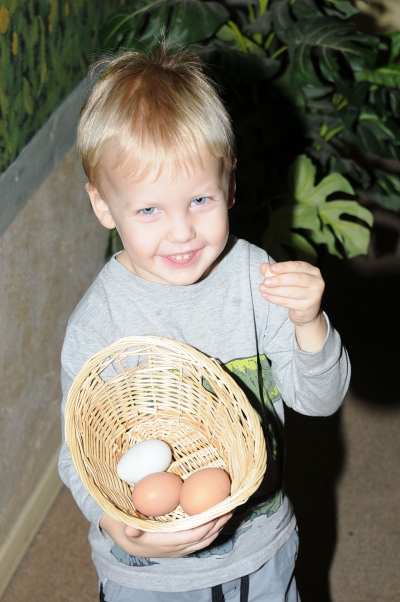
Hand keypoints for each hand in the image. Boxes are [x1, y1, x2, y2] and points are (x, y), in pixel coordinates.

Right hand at [99, 512, 231, 557]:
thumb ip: (130, 529)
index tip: (217, 511)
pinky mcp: (179, 545)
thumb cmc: (126, 527)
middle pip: (203, 539)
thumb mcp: (125, 526)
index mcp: (165, 542)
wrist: (124, 540)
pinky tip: (215, 520)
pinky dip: (210, 531)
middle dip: (217, 525)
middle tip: (229, 509)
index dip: (207, 525)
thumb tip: (130, 531)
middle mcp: (175, 548)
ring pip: (203, 541)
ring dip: (217, 528)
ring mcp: (179, 548)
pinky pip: (199, 540)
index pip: (193, 535)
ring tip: (227, 514)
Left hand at [259, 261, 326, 351]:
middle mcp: (317, 282)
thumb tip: (263, 266)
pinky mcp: (308, 307)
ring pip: (291, 292)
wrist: (306, 312)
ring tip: (262, 288)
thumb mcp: (287, 279)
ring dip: (274, 290)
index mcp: (313, 271)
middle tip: (265, 281)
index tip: (271, 268)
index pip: (298, 266)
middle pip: (297, 279)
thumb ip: (276, 271)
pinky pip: (288, 302)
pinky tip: (266, 295)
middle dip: (279, 280)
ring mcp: (314, 296)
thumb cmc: (296, 290)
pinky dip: (275, 299)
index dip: (284, 267)